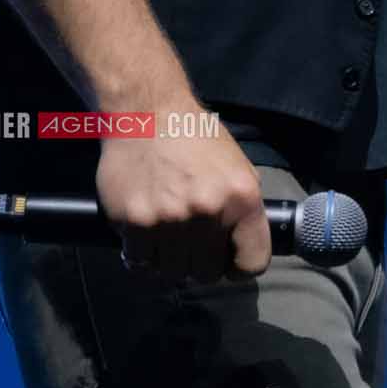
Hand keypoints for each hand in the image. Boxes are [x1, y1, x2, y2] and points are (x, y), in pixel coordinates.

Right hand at [94, 108, 270, 283]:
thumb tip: (241, 247)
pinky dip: (142, 256)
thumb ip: (243, 208)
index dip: (239, 267)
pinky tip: (144, 236)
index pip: (252, 264)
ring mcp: (169, 220)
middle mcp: (208, 212)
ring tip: (167, 237)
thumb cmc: (195, 137)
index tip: (228, 261)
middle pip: (207, 274)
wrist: (146, 113)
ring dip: (169, 261)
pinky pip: (140, 263)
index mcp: (241, 198)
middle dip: (201, 264)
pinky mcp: (135, 222)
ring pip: (172, 273)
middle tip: (191, 245)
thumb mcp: (237, 167)